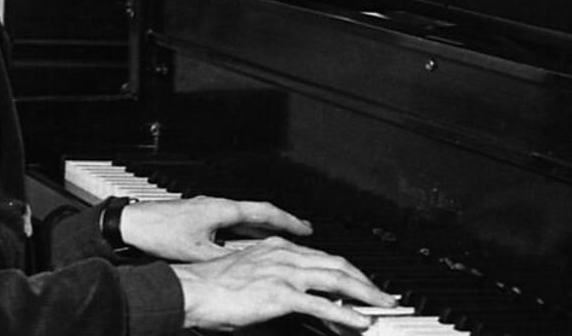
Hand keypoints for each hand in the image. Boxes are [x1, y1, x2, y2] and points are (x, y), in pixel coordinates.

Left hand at [119, 195, 312, 261]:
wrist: (132, 223)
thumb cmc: (159, 232)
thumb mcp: (199, 252)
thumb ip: (226, 260)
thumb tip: (249, 271)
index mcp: (222, 209)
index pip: (265, 212)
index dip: (289, 221)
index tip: (307, 229)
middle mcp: (217, 205)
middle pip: (257, 213)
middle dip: (281, 223)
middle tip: (302, 232)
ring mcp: (207, 210)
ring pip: (243, 218)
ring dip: (262, 228)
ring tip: (280, 239)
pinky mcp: (197, 217)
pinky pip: (230, 223)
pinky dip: (244, 232)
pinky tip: (245, 244)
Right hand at [169, 236, 394, 331]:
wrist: (189, 290)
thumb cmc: (208, 287)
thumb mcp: (245, 277)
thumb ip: (270, 282)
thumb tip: (289, 299)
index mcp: (273, 249)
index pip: (319, 256)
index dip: (344, 269)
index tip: (358, 281)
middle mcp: (282, 255)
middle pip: (336, 263)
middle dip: (364, 278)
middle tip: (382, 293)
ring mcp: (282, 273)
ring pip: (336, 278)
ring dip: (365, 293)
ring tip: (382, 305)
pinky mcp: (280, 294)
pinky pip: (322, 305)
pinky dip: (345, 314)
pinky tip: (359, 322)